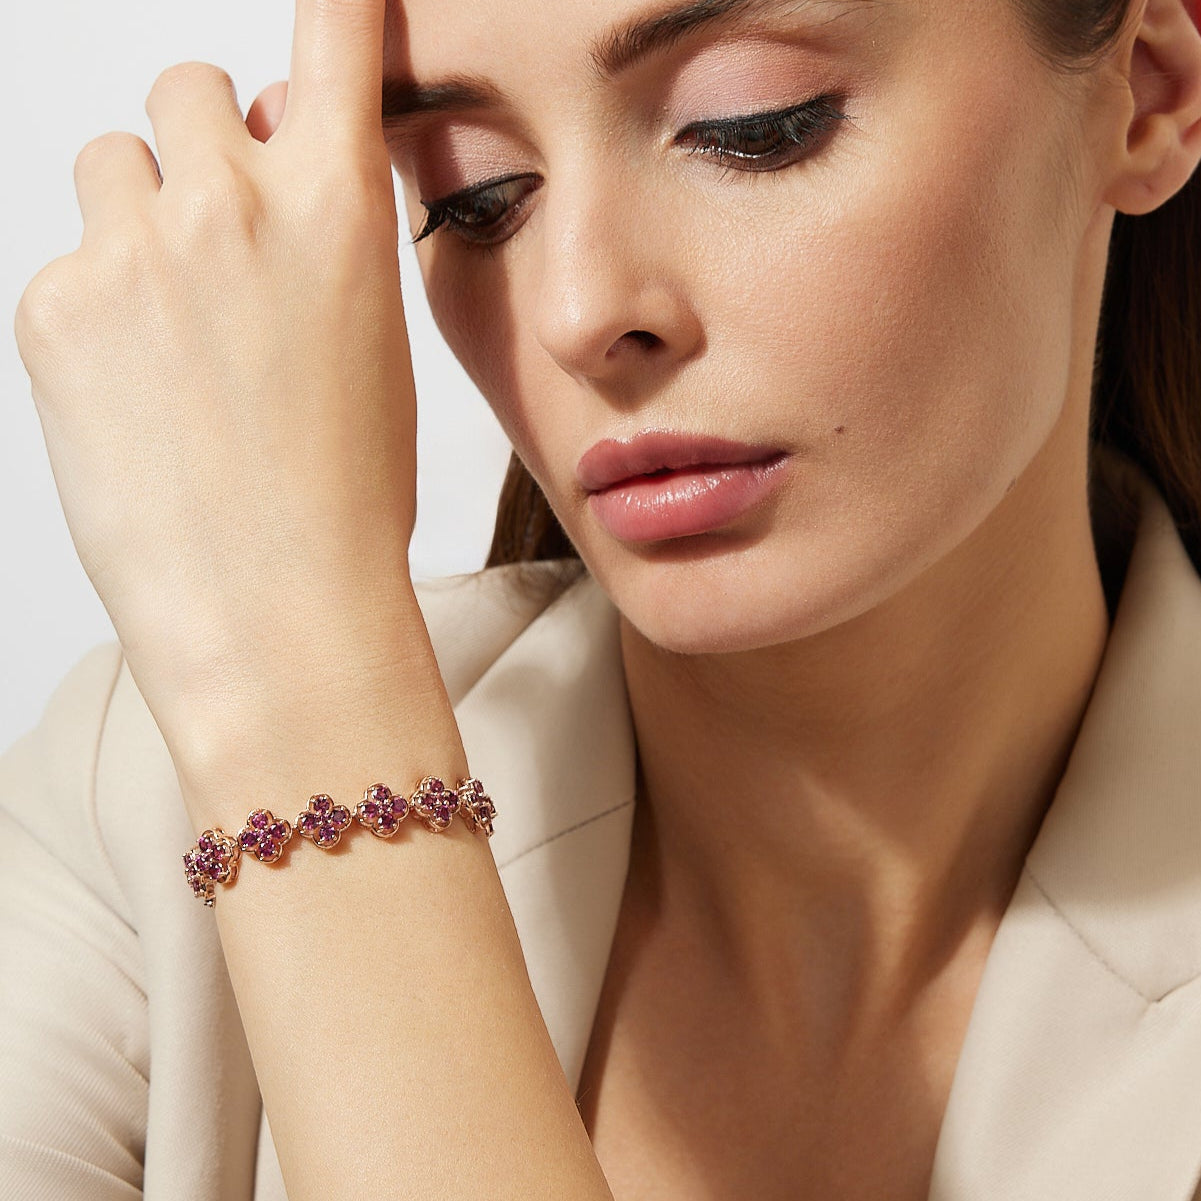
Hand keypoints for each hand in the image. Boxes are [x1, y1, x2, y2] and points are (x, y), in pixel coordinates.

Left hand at [13, 0, 422, 753]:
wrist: (277, 607)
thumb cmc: (345, 496)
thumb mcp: (371, 345)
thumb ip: (321, 231)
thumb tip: (266, 151)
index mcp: (336, 210)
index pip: (328, 35)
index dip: (332, 7)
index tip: (331, 2)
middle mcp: (232, 203)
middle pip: (186, 87)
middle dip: (202, 144)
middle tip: (217, 234)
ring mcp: (132, 250)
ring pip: (113, 164)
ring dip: (139, 215)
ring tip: (171, 325)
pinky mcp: (51, 307)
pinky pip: (67, 261)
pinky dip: (96, 308)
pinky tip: (136, 391)